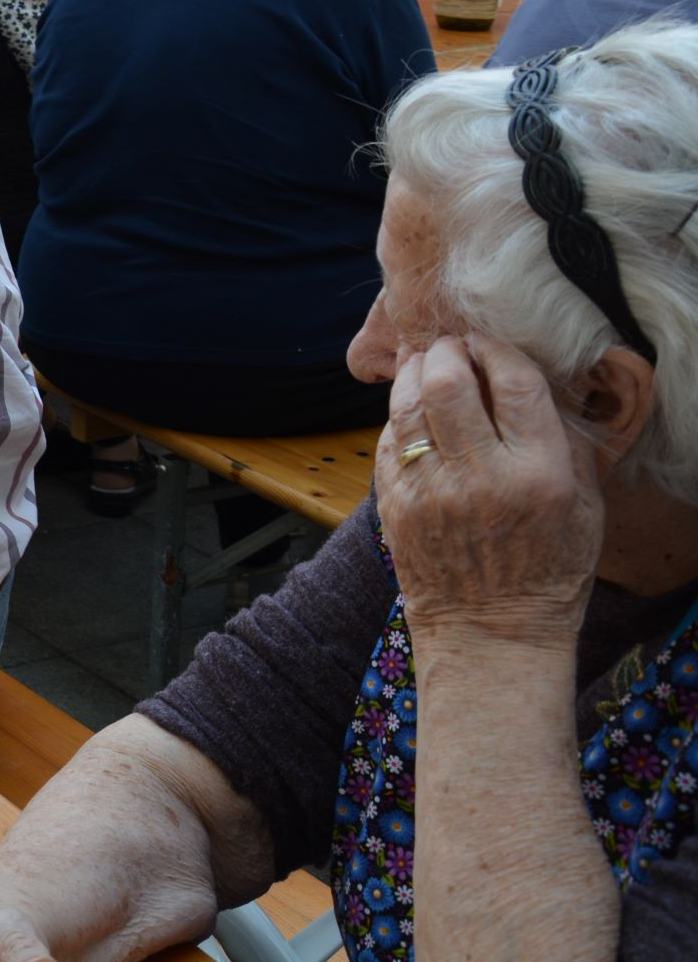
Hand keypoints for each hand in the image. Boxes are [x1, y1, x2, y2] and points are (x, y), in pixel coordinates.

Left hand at [376, 335, 605, 646]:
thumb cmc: (549, 567)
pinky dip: (399, 416)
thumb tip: (534, 380)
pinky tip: (412, 410)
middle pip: (449, 381)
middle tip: (449, 346)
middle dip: (446, 350)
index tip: (487, 342)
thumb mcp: (585, 506)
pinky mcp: (396, 505)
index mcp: (541, 474)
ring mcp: (433, 492)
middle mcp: (483, 478)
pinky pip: (390, 439)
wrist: (493, 632)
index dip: (496, 349)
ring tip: (424, 364)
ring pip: (408, 404)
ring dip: (413, 373)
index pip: (514, 383)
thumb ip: (565, 440)